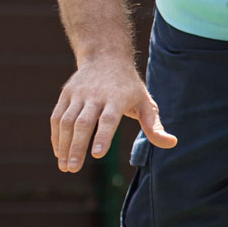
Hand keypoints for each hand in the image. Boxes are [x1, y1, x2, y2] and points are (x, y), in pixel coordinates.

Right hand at [50, 57, 176, 172]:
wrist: (106, 57)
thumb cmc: (129, 87)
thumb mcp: (145, 103)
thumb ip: (154, 126)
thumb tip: (171, 143)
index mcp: (117, 98)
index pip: (108, 119)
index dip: (103, 136)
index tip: (97, 155)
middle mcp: (95, 95)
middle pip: (83, 123)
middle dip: (77, 147)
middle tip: (73, 169)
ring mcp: (78, 94)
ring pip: (66, 121)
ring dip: (63, 145)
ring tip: (65, 167)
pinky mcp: (66, 94)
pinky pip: (57, 117)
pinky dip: (56, 136)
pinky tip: (59, 153)